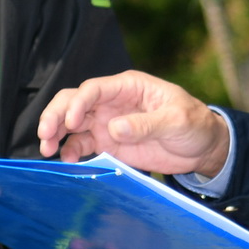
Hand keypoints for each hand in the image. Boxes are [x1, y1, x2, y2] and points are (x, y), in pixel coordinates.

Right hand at [37, 70, 229, 177]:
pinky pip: (82, 144)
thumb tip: (114, 128)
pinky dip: (71, 151)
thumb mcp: (177, 121)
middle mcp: (112, 102)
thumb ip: (146, 124)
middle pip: (73, 102)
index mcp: (128, 87)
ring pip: (71, 123)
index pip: (93, 89)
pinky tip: (67, 161)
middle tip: (45, 135)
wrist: (202, 148)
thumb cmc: (194, 124)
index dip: (77, 103)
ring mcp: (107, 123)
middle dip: (55, 115)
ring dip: (56, 134)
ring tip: (47, 150)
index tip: (72, 122)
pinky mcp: (108, 143)